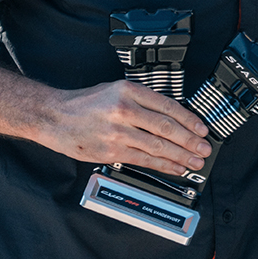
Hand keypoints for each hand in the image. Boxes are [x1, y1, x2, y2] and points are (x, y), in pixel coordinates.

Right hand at [35, 81, 210, 175]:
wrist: (53, 117)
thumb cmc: (84, 104)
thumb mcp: (114, 90)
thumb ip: (142, 101)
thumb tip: (173, 117)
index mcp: (128, 91)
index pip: (168, 106)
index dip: (190, 120)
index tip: (202, 129)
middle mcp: (124, 110)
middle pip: (167, 128)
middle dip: (190, 141)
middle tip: (204, 149)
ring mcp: (118, 132)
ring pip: (158, 146)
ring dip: (181, 156)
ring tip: (195, 162)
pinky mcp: (111, 151)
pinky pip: (144, 160)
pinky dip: (163, 166)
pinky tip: (175, 168)